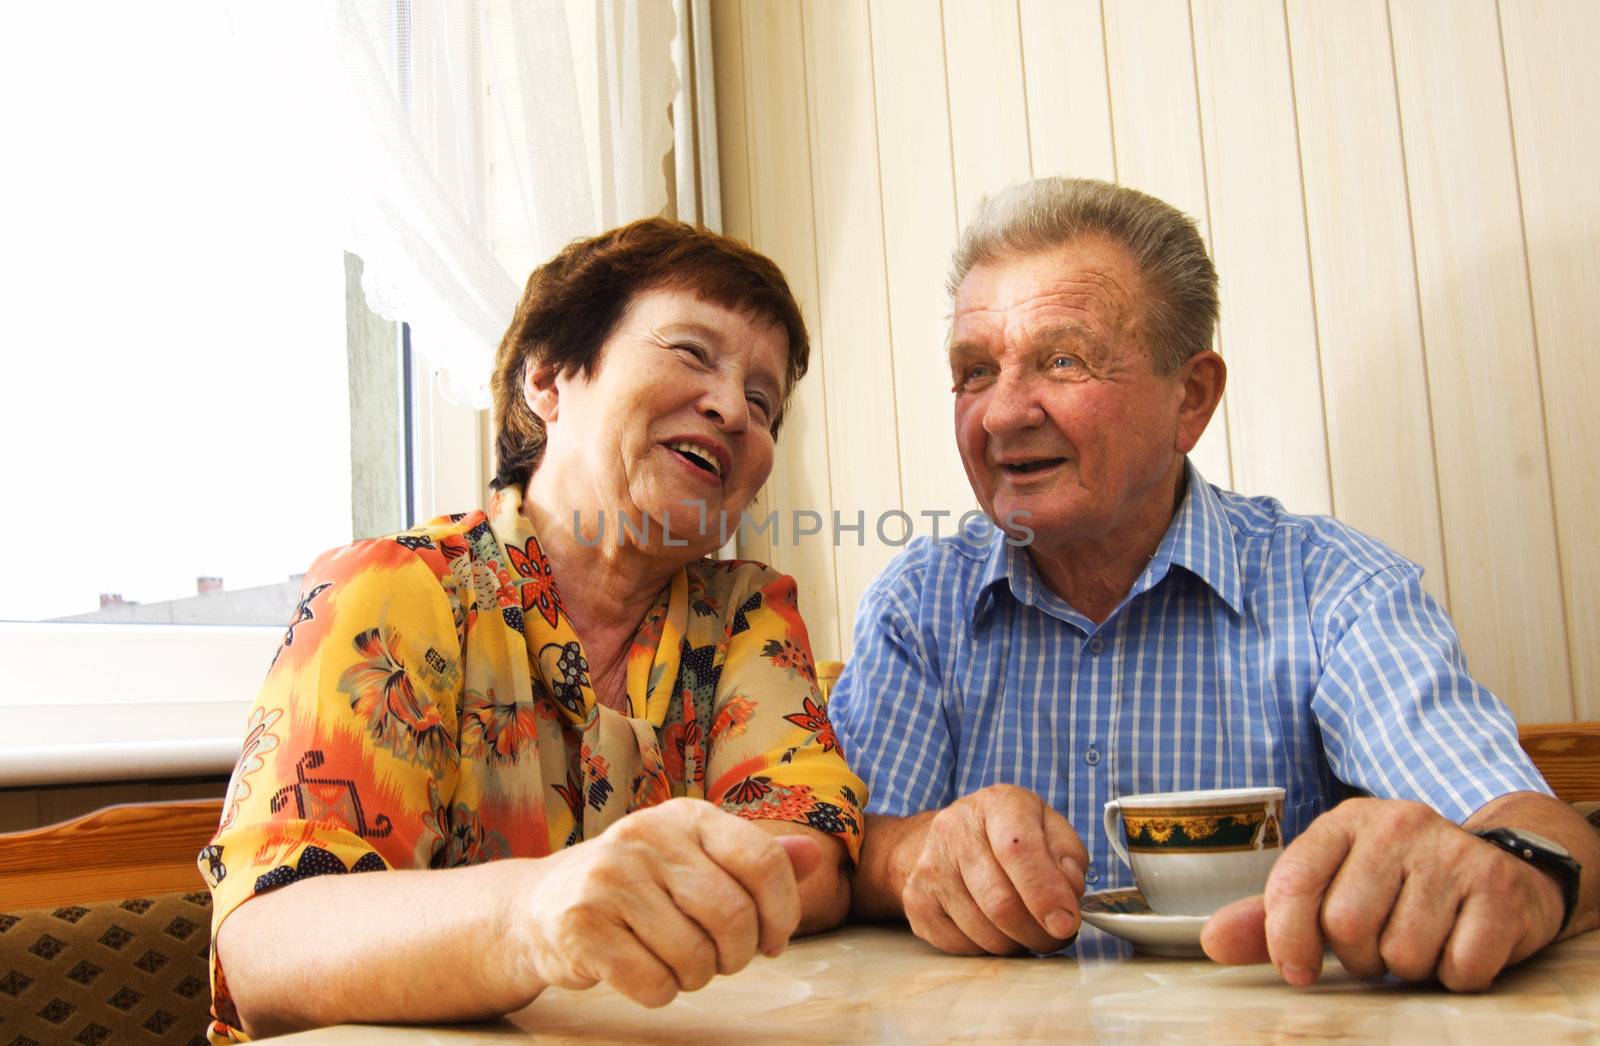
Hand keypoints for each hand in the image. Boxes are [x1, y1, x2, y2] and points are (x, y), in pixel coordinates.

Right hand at [505, 798, 812, 1006]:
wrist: (540, 906)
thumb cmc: (637, 886)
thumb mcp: (695, 859)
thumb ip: (755, 859)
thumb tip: (817, 857)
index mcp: (686, 816)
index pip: (763, 861)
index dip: (783, 913)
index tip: (773, 941)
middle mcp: (647, 837)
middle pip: (734, 916)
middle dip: (737, 955)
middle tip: (720, 959)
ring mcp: (610, 878)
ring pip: (696, 957)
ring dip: (697, 977)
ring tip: (675, 960)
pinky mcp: (581, 924)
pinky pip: (654, 983)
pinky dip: (660, 992)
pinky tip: (642, 971)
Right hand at [899, 784, 1086, 954]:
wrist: (946, 840)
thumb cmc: (1008, 836)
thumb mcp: (1049, 829)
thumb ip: (1069, 857)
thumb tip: (1068, 896)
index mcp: (997, 804)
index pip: (1019, 850)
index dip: (1045, 893)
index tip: (1066, 923)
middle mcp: (955, 830)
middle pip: (1001, 903)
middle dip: (1039, 932)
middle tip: (1055, 934)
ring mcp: (930, 867)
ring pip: (985, 933)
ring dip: (1016, 943)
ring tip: (1024, 927)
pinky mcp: (916, 902)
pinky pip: (963, 947)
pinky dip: (988, 949)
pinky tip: (993, 927)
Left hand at [1201, 798, 1565, 990]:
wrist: (1500, 869)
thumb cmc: (1399, 887)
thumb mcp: (1333, 888)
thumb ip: (1271, 918)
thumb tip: (1212, 943)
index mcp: (1346, 822)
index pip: (1294, 882)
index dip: (1286, 938)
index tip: (1299, 969)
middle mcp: (1397, 824)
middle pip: (1346, 925)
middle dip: (1359, 957)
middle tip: (1379, 946)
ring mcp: (1451, 852)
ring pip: (1403, 952)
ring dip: (1408, 968)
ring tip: (1421, 940)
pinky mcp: (1498, 888)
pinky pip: (1461, 966)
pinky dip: (1456, 975)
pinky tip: (1459, 944)